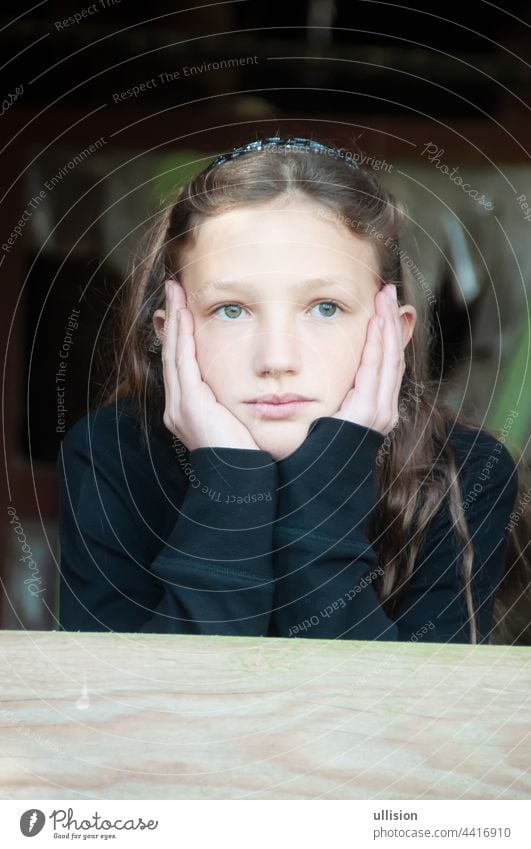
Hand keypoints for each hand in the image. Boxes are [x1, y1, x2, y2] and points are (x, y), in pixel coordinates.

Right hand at [161, 279, 261, 451]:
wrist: (240, 482)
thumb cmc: (247, 456)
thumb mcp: (239, 422)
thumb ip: (238, 402)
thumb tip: (254, 385)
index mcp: (188, 410)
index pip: (182, 363)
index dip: (180, 334)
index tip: (183, 308)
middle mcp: (177, 407)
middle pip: (172, 353)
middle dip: (173, 319)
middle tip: (174, 289)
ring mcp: (179, 406)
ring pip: (174, 353)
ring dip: (175, 319)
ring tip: (175, 291)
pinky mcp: (188, 405)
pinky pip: (182, 362)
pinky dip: (181, 337)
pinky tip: (182, 314)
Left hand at [331, 283, 405, 435]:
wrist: (318, 482)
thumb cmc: (317, 450)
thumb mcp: (331, 414)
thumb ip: (337, 394)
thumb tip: (328, 372)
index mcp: (376, 407)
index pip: (386, 361)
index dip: (387, 331)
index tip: (382, 305)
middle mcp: (384, 409)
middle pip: (392, 355)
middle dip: (390, 320)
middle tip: (386, 290)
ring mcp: (380, 412)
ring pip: (388, 359)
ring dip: (386, 325)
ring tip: (384, 298)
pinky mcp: (369, 413)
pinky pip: (375, 371)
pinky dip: (377, 345)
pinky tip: (376, 323)